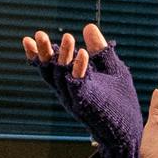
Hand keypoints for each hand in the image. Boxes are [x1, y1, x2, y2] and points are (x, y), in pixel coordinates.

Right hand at [22, 24, 143, 157]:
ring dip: (64, 56)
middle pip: (50, 71)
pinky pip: (79, 85)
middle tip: (38, 35)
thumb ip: (100, 50)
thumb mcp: (111, 69)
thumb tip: (88, 27)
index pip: (50, 66)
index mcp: (70, 83)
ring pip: (62, 76)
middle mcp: (68, 91)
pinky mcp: (88, 104)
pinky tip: (83, 53)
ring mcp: (76, 98)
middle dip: (43, 53)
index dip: (38, 54)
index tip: (29, 38)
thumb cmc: (120, 102)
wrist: (128, 131)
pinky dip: (80, 69)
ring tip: (67, 37)